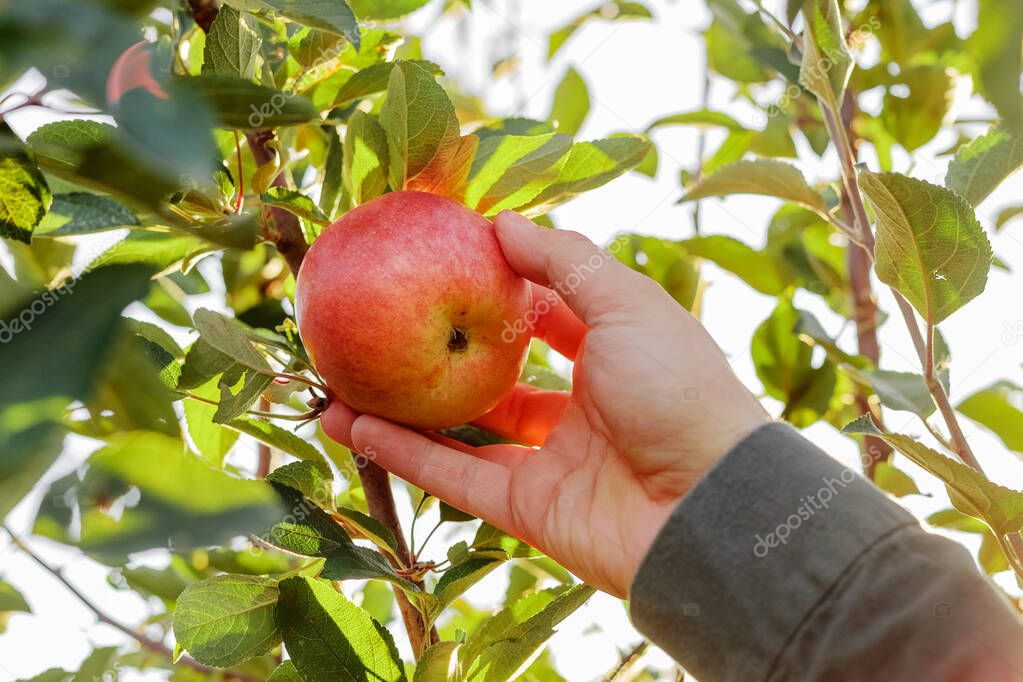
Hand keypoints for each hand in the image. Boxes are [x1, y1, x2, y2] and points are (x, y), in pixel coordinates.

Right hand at [322, 211, 769, 597]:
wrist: (711, 508)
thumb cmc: (679, 389)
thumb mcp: (628, 305)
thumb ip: (566, 262)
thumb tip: (503, 223)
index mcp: (612, 354)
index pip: (545, 315)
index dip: (499, 288)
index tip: (441, 263)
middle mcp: (580, 407)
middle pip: (496, 377)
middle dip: (442, 354)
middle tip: (383, 326)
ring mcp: (551, 460)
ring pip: (464, 432)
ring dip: (404, 410)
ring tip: (341, 382)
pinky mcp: (528, 510)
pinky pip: (455, 478)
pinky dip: (405, 454)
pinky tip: (353, 425)